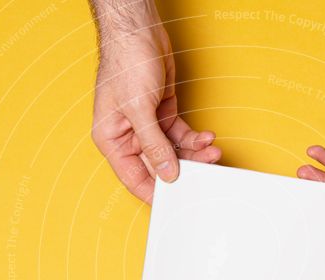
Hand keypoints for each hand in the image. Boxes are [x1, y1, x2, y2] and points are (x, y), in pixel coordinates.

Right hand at [91, 9, 220, 202]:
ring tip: (212, 150)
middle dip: (184, 168)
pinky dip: (195, 138)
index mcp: (112, 140)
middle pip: (159, 166)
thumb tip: (167, 173)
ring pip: (174, 152)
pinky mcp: (162, 114)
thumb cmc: (125, 63)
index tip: (176, 203)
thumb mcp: (138, 109)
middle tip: (207, 170)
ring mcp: (147, 126)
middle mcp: (129, 137)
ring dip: (195, 153)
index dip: (155, 193)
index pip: (135, 178)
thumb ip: (153, 145)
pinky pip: (181, 135)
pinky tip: (207, 137)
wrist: (138, 30)